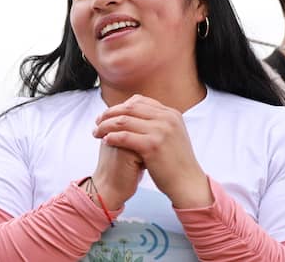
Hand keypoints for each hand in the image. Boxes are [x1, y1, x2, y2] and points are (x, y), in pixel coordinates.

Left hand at [93, 94, 213, 208]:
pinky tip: (105, 141)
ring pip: (123, 121)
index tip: (107, 115)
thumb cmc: (175, 162)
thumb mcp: (171, 134)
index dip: (119, 106)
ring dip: (106, 125)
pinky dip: (111, 137)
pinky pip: (124, 136)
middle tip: (97, 122)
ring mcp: (161, 131)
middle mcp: (167, 118)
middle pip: (128, 108)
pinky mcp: (153, 145)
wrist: (188, 184)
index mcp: (171, 113)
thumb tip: (132, 111)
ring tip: (97, 132)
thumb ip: (156, 121)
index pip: (138, 101)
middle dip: (109, 114)